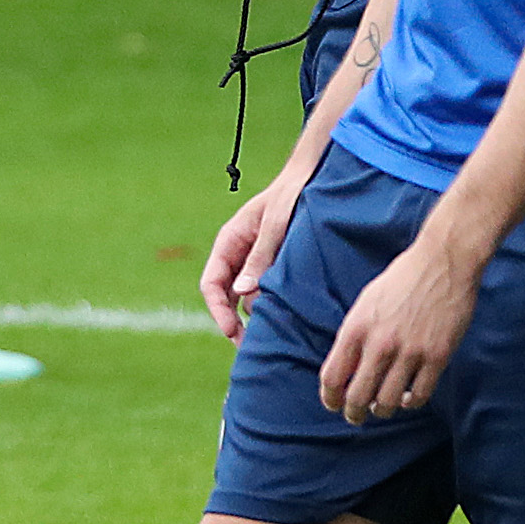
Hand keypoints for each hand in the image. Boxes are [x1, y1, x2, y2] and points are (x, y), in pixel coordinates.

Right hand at [200, 162, 313, 338]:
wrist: (312, 176)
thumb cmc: (292, 193)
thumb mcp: (276, 224)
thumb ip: (261, 256)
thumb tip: (243, 293)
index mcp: (229, 241)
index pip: (212, 284)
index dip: (218, 310)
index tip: (230, 331)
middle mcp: (237, 254)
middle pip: (225, 297)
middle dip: (233, 323)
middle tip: (248, 347)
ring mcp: (254, 261)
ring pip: (245, 297)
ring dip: (254, 316)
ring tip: (272, 335)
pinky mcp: (272, 265)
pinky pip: (264, 291)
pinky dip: (269, 305)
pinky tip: (284, 319)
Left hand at [320, 231, 481, 422]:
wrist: (443, 261)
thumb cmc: (402, 279)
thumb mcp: (366, 303)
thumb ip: (354, 336)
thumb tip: (346, 370)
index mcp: (356, 328)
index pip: (332, 377)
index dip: (330, 398)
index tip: (334, 404)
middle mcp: (380, 343)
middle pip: (358, 397)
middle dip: (354, 413)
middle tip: (356, 416)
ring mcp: (410, 351)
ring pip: (389, 402)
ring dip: (383, 409)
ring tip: (384, 407)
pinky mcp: (437, 356)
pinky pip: (420, 395)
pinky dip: (412, 402)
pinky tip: (409, 397)